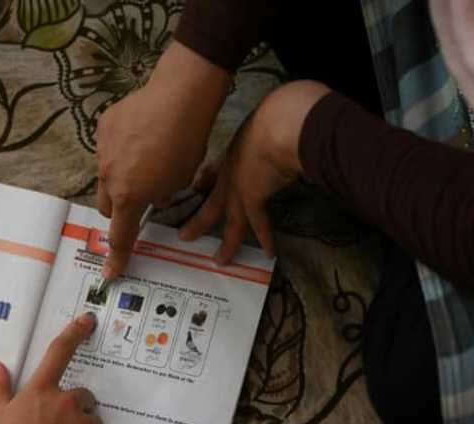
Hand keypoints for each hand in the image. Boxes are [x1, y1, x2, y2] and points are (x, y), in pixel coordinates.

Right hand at [96, 42, 230, 278]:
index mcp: (129, 196)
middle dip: (121, 207)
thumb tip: (155, 195)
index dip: (117, 256)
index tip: (110, 273)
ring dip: (122, 176)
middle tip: (141, 198)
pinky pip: (108, 148)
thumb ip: (161, 194)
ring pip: (107, 175)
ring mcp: (102, 151)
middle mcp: (109, 176)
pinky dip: (121, 149)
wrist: (179, 97)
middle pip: (107, 205)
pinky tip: (142, 134)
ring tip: (147, 156)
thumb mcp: (180, 180)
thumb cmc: (187, 143)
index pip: (120, 235)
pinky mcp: (104, 127)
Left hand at [180, 80, 331, 263]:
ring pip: (230, 220)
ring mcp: (239, 187)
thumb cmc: (278, 115)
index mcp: (234, 150)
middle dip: (198, 221)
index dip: (204, 181)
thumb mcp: (266, 118)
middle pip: (212, 202)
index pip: (214, 171)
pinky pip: (259, 224)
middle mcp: (233, 171)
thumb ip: (269, 128)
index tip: (196, 188)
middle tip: (185, 236)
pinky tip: (269, 253)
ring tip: (220, 259)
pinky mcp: (252, 198)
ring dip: (227, 242)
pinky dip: (266, 239)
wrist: (280, 124)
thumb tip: (288, 127)